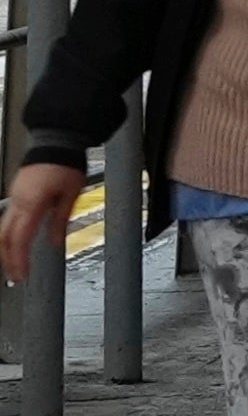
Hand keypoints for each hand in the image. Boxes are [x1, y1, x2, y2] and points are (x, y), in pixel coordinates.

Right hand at [0, 159, 73, 284]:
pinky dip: (9, 234)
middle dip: (7, 258)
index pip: (19, 239)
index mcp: (31, 203)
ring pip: (2, 228)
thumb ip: (61, 220)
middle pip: (3, 237)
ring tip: (15, 263)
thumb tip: (56, 243)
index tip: (21, 275)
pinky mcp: (16, 193)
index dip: (18, 260)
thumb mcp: (71, 194)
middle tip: (16, 274)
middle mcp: (17, 201)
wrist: (56, 140)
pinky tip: (16, 243)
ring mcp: (14, 196)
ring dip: (6, 247)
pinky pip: (8, 217)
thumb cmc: (66, 163)